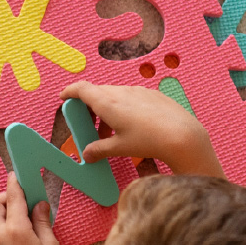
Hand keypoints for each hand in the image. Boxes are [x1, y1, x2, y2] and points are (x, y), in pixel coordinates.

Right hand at [62, 81, 223, 177]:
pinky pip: (131, 97)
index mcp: (108, 103)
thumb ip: (99, 150)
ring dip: (107, 109)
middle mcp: (122, 92)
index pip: (82, 89)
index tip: (64, 97)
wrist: (182, 136)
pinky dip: (123, 107)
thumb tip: (87, 155)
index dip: (70, 92)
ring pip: (115, 94)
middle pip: (98, 92)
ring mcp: (138, 91)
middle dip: (89, 106)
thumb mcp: (119, 148)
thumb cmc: (148, 141)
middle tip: (87, 123)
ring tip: (110, 131)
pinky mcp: (152, 95)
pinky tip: (131, 125)